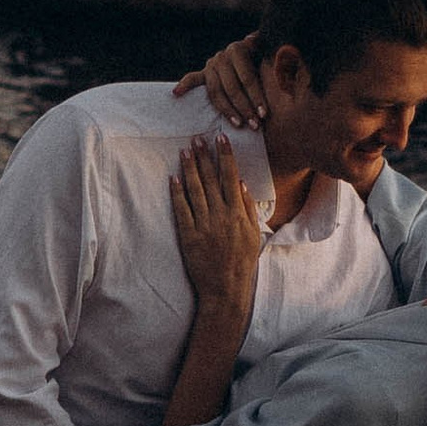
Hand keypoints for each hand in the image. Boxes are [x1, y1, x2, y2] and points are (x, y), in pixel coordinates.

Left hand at [169, 134, 263, 315]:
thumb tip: (242, 184)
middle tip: (197, 138)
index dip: (225, 155)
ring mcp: (203, 224)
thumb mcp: (253, 234)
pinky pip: (181, 209)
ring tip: (185, 151)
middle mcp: (220, 215)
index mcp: (238, 213)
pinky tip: (173, 178)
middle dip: (204, 156)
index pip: (231, 176)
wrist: (225, 287)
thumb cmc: (242, 262)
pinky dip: (177, 193)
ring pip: (194, 190)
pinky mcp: (188, 235)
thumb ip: (248, 208)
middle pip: (210, 179)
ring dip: (189, 168)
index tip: (220, 139)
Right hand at [171, 37, 268, 127]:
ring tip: (238, 125)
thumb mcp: (270, 53)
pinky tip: (177, 93)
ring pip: (216, 92)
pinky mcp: (203, 73)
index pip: (247, 78)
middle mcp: (222, 56)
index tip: (264, 114)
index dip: (256, 97)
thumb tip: (286, 54)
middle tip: (255, 125)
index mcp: (238, 49)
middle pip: (232, 88)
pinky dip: (184, 85)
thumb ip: (275, 55)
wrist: (254, 48)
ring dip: (227, 110)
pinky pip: (192, 79)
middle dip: (245, 108)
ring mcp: (211, 65)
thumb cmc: (265, 56)